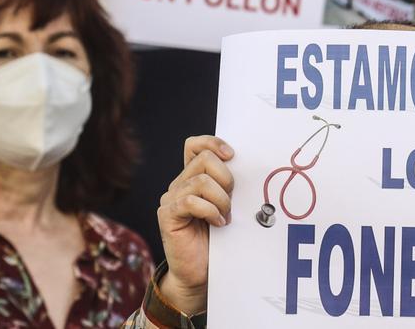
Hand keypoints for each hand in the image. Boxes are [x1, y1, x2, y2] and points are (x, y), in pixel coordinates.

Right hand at [157, 136, 235, 314]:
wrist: (201, 272)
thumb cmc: (219, 239)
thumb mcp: (228, 206)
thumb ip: (229, 186)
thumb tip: (247, 167)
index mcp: (193, 177)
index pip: (194, 145)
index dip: (213, 142)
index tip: (232, 156)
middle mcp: (178, 184)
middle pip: (204, 159)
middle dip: (226, 179)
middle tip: (231, 202)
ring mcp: (170, 199)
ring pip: (201, 181)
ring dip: (221, 200)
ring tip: (225, 217)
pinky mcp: (167, 215)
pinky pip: (191, 201)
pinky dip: (210, 211)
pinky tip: (218, 224)